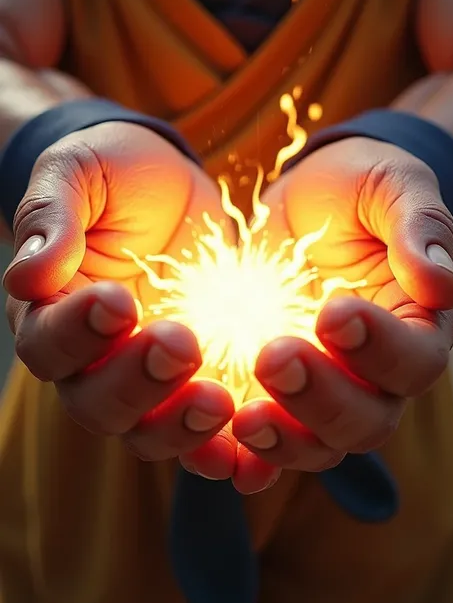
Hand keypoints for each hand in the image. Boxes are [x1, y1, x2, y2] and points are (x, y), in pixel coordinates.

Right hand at [4, 123, 235, 474]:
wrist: (169, 183)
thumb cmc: (114, 174)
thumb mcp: (78, 173)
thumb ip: (51, 215)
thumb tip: (27, 276)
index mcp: (54, 312)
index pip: (47, 344)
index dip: (76, 335)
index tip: (118, 300)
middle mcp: (95, 359)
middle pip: (97, 404)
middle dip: (136, 383)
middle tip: (181, 344)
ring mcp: (152, 377)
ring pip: (150, 432)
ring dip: (182, 427)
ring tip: (220, 400)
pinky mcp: (202, 379)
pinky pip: (209, 432)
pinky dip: (229, 448)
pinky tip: (256, 448)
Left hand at [232, 137, 452, 490]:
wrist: (307, 197)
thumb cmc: (359, 188)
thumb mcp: (393, 187)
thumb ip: (419, 227)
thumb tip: (443, 287)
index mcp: (415, 325)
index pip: (415, 360)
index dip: (379, 348)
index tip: (333, 311)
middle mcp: (374, 372)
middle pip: (367, 419)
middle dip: (322, 398)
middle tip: (274, 356)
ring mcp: (321, 386)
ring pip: (317, 443)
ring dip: (283, 439)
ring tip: (243, 417)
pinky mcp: (272, 390)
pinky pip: (263, 440)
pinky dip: (244, 456)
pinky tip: (214, 447)